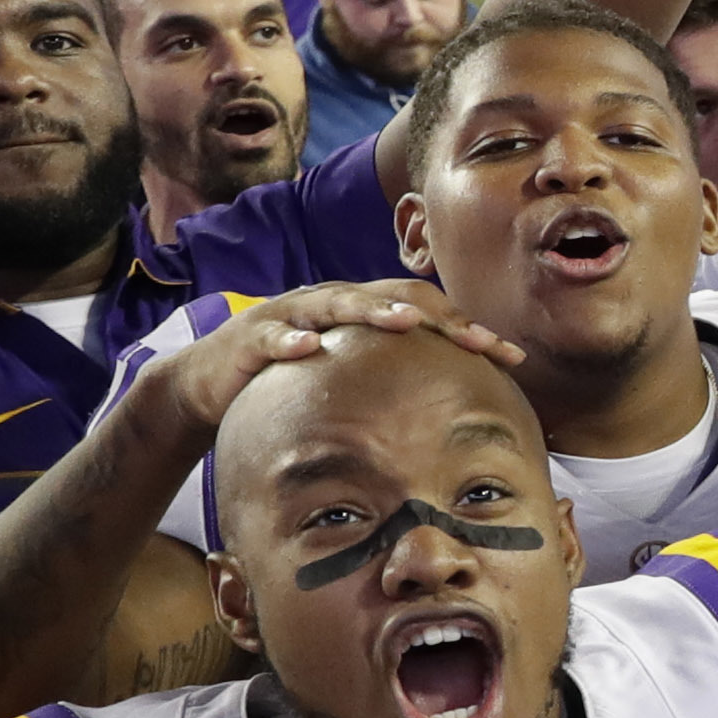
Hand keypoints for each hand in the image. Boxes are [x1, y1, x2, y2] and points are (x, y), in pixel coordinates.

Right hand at [135, 281, 523, 444]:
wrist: (207, 387)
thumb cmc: (290, 386)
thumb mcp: (347, 384)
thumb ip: (392, 389)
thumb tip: (455, 418)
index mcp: (361, 313)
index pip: (426, 311)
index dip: (468, 329)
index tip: (509, 357)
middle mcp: (331, 304)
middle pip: (394, 298)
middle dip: (441, 318)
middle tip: (480, 341)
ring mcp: (291, 316)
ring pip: (337, 302)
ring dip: (373, 310)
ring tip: (406, 322)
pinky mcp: (249, 338)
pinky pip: (271, 337)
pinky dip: (289, 341)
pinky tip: (307, 350)